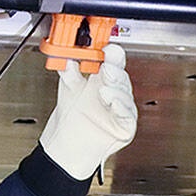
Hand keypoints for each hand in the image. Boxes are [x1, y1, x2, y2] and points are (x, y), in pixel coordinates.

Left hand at [39, 43, 137, 179]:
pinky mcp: (126, 125)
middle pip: (121, 76)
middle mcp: (115, 92)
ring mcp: (121, 108)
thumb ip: (69, 72)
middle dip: (115, 70)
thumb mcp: (68, 89)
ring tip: (103, 90)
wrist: (67, 147)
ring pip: (125, 94)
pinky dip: (121, 107)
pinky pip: (127, 114)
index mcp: (104, 79)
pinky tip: (113, 102)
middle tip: (107, 66)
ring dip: (116, 90)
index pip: (113, 62)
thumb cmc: (72, 119)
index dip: (112, 54)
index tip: (107, 48)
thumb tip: (67, 57)